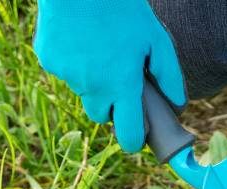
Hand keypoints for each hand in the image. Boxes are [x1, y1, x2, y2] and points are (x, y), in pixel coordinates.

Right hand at [34, 0, 187, 152]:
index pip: (128, 135)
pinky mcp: (48, 59)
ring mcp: (66, 74)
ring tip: (101, 48)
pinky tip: (80, 37)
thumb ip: (169, 76)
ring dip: (93, 80)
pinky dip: (74, 61)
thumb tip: (177, 105)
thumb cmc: (123, 8)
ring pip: (83, 90)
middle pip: (101, 116)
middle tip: (121, 79)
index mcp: (121, 86)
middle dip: (111, 106)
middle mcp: (92, 87)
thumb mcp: (156, 39)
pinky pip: (65, 71)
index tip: (139, 133)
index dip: (135, 138)